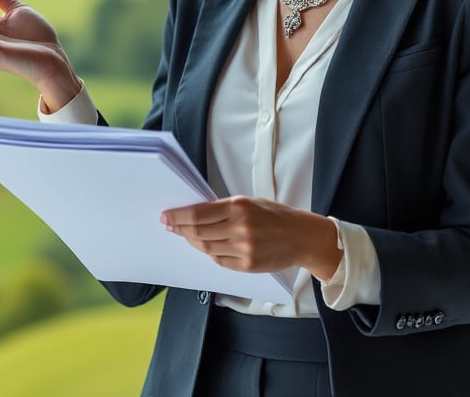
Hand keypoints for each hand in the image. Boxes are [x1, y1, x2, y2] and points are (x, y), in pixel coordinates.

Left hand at [161, 196, 342, 279]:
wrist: (303, 237)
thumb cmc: (277, 216)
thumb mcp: (251, 203)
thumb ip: (224, 208)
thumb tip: (195, 214)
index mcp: (240, 207)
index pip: (197, 214)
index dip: (178, 216)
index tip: (166, 216)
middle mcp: (240, 228)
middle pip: (198, 232)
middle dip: (179, 229)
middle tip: (169, 225)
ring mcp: (244, 249)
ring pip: (206, 247)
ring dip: (192, 241)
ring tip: (186, 235)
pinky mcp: (247, 265)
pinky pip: (219, 260)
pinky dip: (210, 252)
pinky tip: (206, 246)